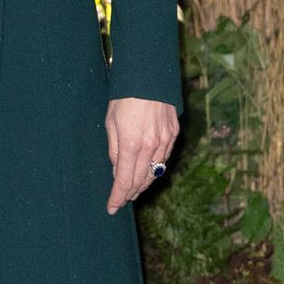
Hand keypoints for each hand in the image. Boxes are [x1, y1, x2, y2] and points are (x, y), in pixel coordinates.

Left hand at [105, 97, 178, 214]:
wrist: (149, 75)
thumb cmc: (124, 97)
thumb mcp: (110, 123)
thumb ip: (114, 150)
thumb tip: (117, 171)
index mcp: (130, 144)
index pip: (124, 181)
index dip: (117, 197)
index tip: (112, 208)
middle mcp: (150, 146)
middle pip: (140, 180)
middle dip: (130, 193)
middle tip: (121, 200)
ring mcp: (165, 141)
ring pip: (155, 172)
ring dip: (143, 183)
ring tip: (133, 190)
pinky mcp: (173, 134)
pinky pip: (164, 158)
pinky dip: (155, 168)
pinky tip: (148, 172)